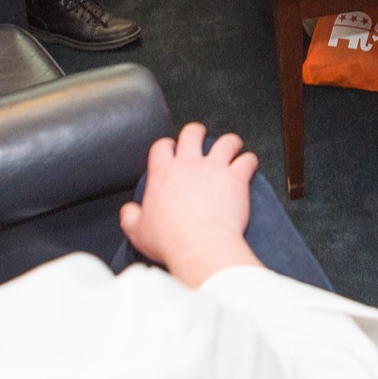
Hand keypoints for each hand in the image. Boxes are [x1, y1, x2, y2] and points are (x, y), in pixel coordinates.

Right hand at [118, 123, 261, 288]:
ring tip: (232, 147)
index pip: (162, 146)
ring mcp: (214, 168)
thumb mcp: (138, 231)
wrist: (199, 246)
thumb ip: (130, 217)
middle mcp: (188, 164)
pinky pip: (247, 160)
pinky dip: (249, 161)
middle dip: (197, 132)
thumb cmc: (169, 241)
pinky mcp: (236, 178)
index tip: (171, 150)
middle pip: (192, 132)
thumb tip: (128, 211)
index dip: (167, 146)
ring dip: (230, 143)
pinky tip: (249, 165)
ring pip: (226, 141)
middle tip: (201, 138)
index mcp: (163, 173)